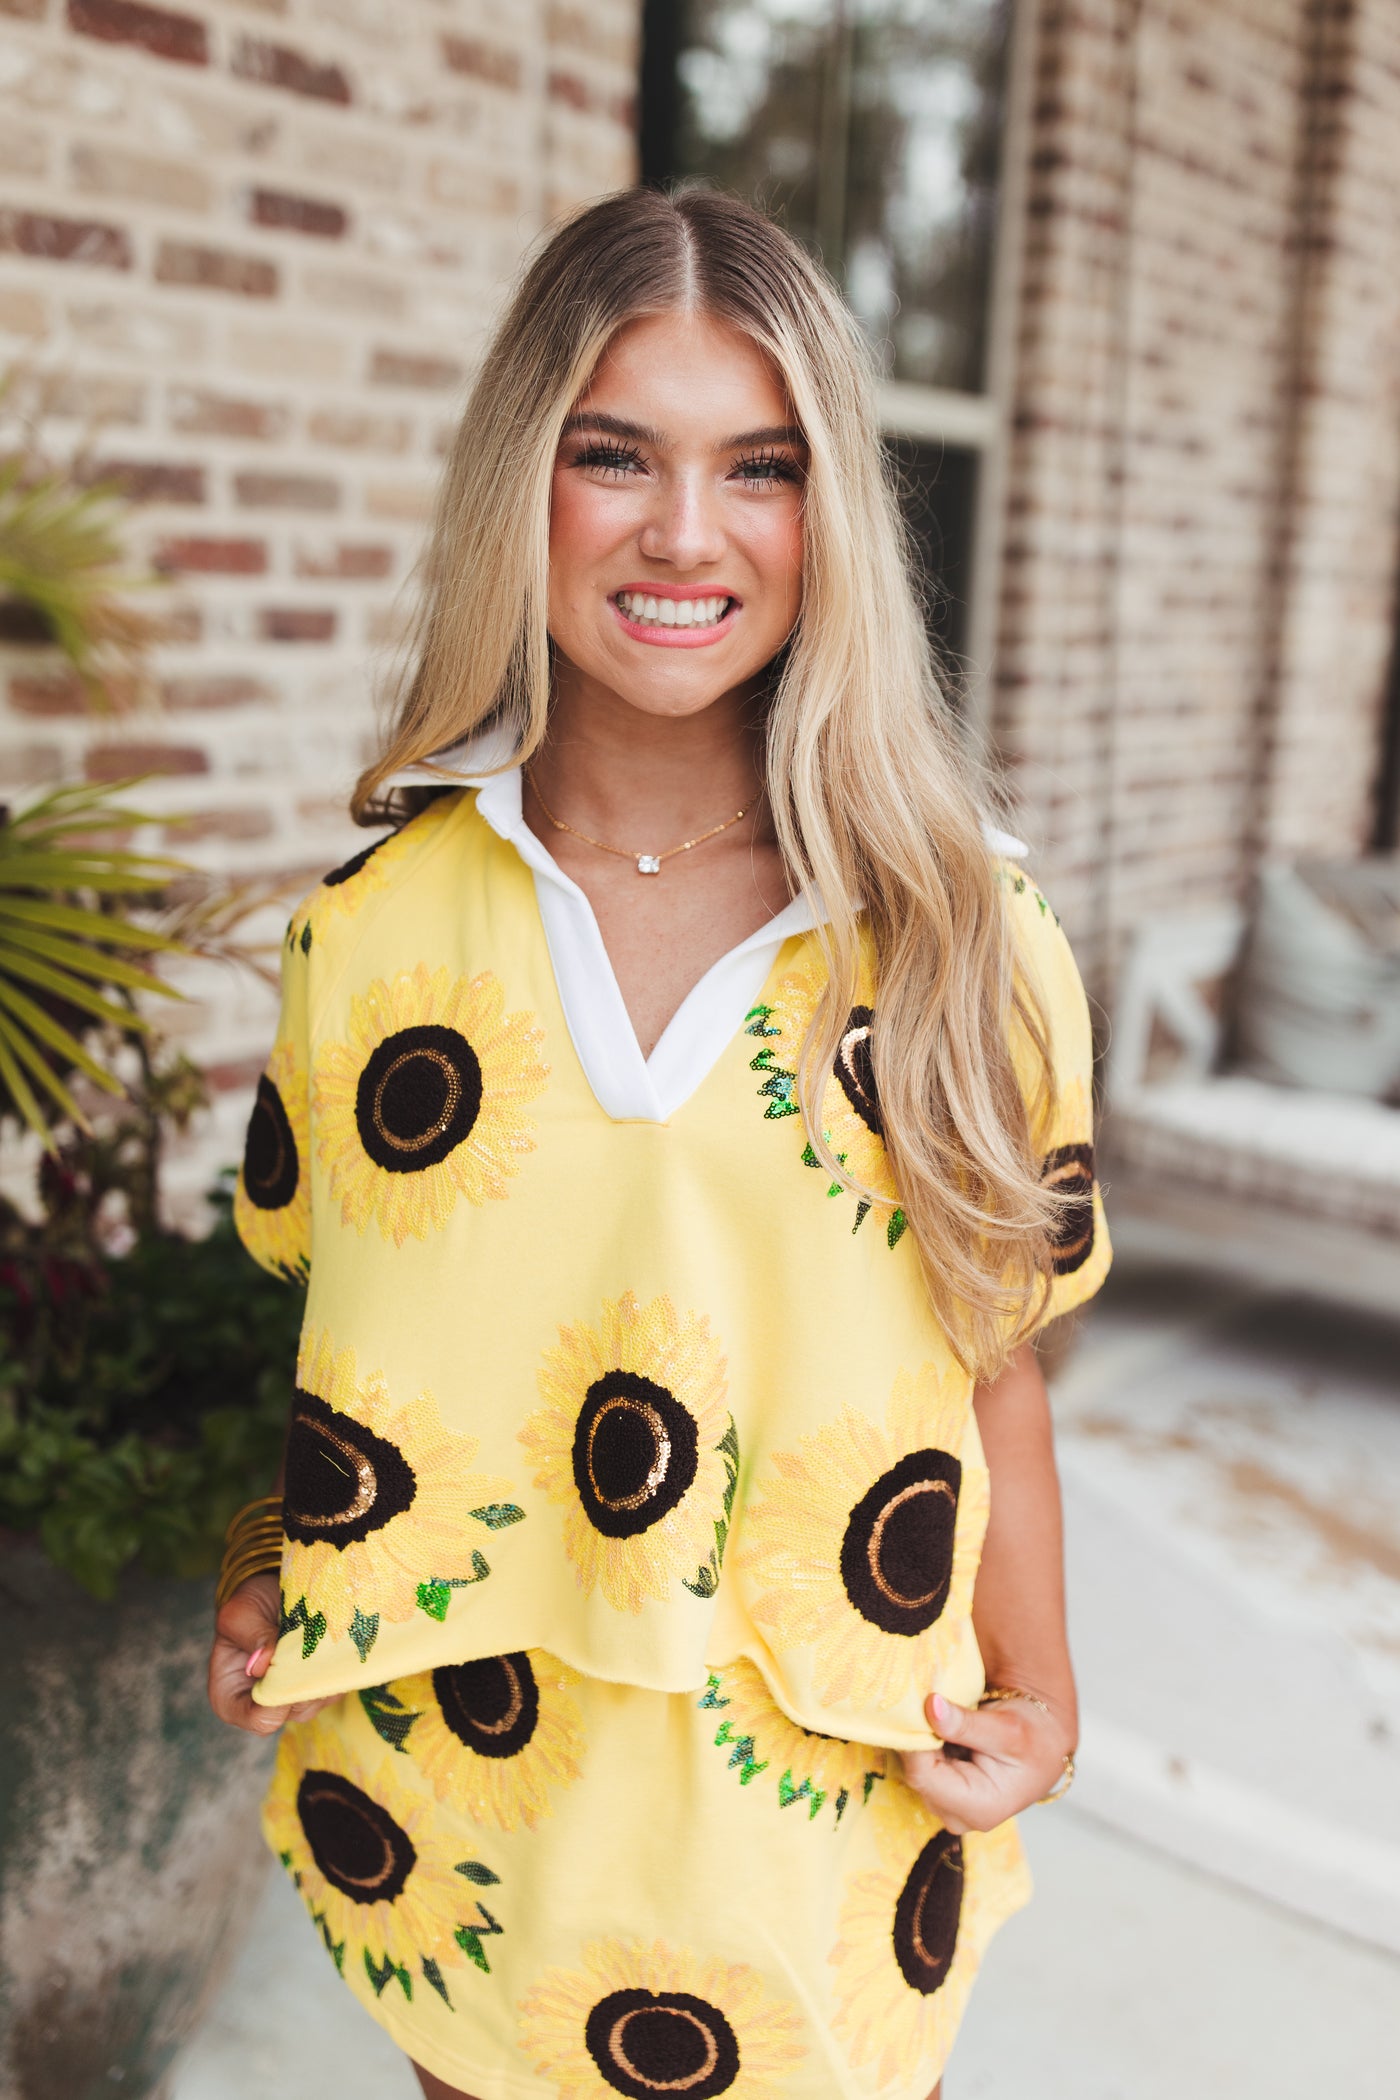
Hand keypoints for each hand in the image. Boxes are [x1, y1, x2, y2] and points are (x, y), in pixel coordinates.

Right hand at [207, 1571, 333, 1736]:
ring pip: (318, 1700)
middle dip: (306, 1682)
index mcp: (231, 1698)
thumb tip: (262, 1664)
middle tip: (311, 1648)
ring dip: (323, 1673)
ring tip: (320, 1640)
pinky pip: (333, 1686)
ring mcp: (291, 1698)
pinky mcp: (313, 1685)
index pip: (259, 1720)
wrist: (269, 1592)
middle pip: (294, 1712)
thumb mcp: (239, 1615)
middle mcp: (262, 1706)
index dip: (279, 1701)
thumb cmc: (247, 1607)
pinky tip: (331, 1643)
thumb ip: (252, 1637)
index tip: (290, 1667)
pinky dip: (335, 1668)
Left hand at [899, 1689, 1073, 1833]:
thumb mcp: (1006, 1728)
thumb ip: (967, 1723)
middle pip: (916, 1774)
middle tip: (925, 1703)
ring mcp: (948, 1806)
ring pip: (914, 1769)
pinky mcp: (942, 1793)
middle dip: (916, 1739)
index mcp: (978, 1809)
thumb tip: (931, 1706)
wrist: (1043, 1744)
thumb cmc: (1033, 1740)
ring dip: (920, 1739)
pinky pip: (920, 1765)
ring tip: (936, 1712)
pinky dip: (925, 1743)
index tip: (918, 1706)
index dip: (915, 1741)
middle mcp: (958, 1815)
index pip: (924, 1776)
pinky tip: (937, 1725)